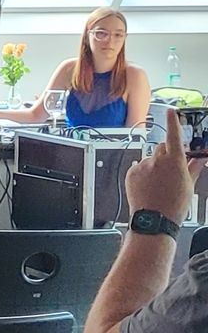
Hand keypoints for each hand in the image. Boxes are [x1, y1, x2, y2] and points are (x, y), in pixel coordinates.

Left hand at [127, 109, 204, 224]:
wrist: (154, 220)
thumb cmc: (174, 205)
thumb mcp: (189, 185)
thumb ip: (194, 167)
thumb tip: (201, 157)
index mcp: (174, 161)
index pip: (174, 135)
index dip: (173, 121)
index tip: (171, 111)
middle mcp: (157, 160)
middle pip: (162, 147)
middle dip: (167, 153)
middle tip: (171, 168)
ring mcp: (142, 166)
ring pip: (150, 158)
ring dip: (155, 165)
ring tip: (159, 183)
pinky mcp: (131, 172)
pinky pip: (139, 166)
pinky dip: (144, 172)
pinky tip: (149, 186)